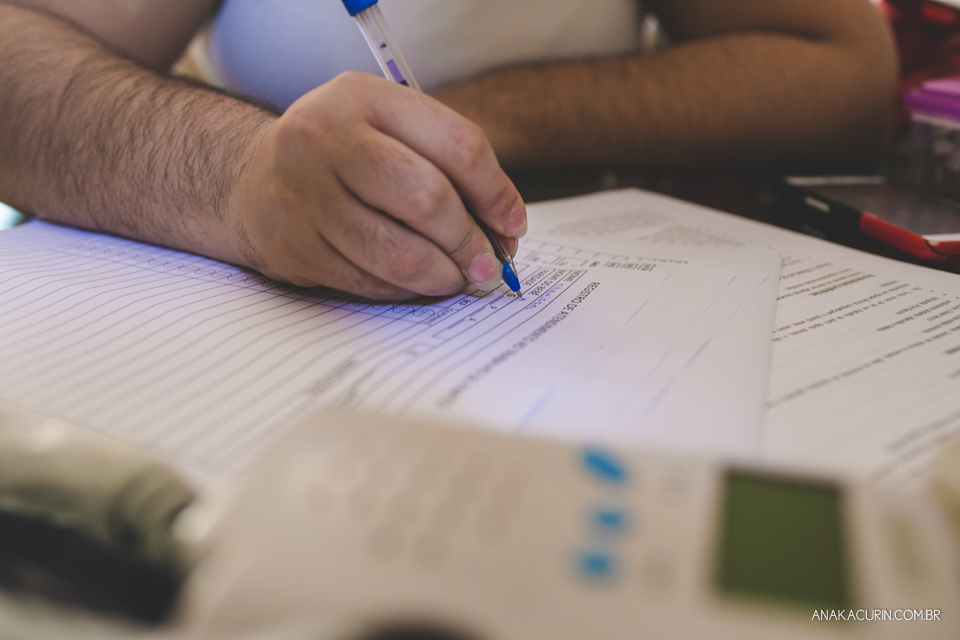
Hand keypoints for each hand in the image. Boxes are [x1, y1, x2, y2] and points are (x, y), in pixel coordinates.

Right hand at [223, 71, 526, 299]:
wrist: (252, 179)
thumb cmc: (342, 156)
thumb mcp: (388, 128)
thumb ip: (446, 163)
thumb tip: (505, 228)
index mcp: (364, 98)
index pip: (457, 146)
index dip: (497, 194)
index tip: (512, 224)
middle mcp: (326, 139)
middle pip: (428, 200)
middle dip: (471, 242)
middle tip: (489, 265)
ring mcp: (303, 195)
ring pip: (399, 252)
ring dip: (443, 276)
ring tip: (460, 278)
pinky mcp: (294, 247)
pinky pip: (369, 281)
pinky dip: (405, 289)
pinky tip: (417, 282)